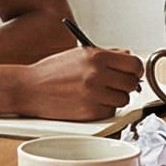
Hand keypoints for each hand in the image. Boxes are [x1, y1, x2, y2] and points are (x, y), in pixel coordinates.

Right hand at [15, 46, 143, 119]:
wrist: (29, 88)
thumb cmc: (52, 71)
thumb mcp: (79, 54)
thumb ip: (106, 54)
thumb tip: (128, 55)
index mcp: (96, 57)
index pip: (134, 64)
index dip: (136, 69)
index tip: (133, 73)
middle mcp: (96, 75)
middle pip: (132, 83)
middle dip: (127, 84)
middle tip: (116, 84)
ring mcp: (93, 95)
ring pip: (123, 99)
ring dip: (115, 97)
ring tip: (100, 92)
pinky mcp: (89, 112)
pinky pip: (110, 111)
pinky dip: (104, 108)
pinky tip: (90, 101)